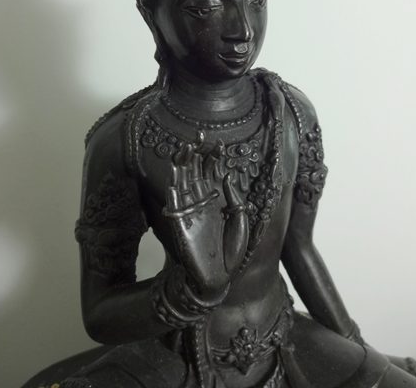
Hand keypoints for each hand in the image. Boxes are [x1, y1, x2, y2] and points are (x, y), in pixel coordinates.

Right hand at [163, 135, 248, 301]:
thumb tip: (227, 176)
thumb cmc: (232, 251)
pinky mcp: (181, 224)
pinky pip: (174, 205)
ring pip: (183, 182)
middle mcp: (201, 201)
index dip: (213, 157)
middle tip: (198, 137)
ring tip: (185, 149)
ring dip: (183, 166)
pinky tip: (174, 177)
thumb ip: (235, 199)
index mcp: (216, 200)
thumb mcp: (241, 221)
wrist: (220, 278)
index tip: (217, 143)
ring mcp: (190, 211)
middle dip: (196, 154)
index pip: (212, 172)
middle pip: (195, 172)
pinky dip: (173, 191)